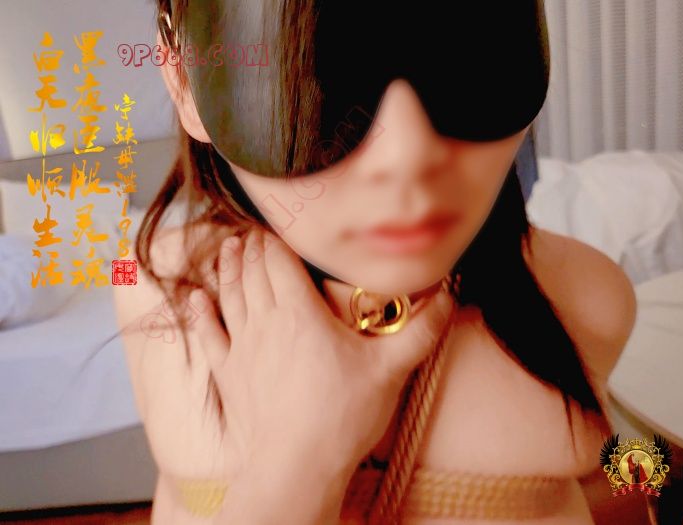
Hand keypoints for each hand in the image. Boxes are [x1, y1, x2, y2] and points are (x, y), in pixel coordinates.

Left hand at [190, 225, 455, 519]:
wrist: (295, 468)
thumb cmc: (341, 418)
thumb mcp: (390, 370)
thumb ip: (422, 330)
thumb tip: (449, 296)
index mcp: (300, 313)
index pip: (280, 260)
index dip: (276, 237)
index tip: (278, 222)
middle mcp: (265, 322)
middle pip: (253, 271)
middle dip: (253, 246)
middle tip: (253, 229)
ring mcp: (242, 347)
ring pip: (229, 294)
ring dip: (229, 267)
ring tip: (230, 248)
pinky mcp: (228, 373)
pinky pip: (208, 334)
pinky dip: (200, 312)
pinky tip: (196, 297)